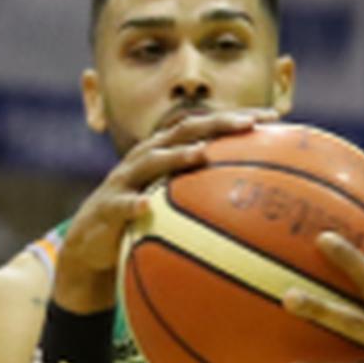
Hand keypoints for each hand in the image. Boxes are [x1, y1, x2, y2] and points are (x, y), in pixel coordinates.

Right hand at [53, 109, 268, 311]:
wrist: (90, 244)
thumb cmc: (142, 220)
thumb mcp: (174, 204)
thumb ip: (207, 195)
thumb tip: (260, 205)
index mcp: (166, 152)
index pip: (205, 126)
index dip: (236, 118)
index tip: (272, 117)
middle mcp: (146, 158)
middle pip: (182, 131)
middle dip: (216, 124)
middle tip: (248, 125)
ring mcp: (124, 181)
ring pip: (151, 161)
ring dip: (176, 156)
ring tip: (201, 154)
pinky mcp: (106, 207)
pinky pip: (120, 206)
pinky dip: (132, 205)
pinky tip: (145, 207)